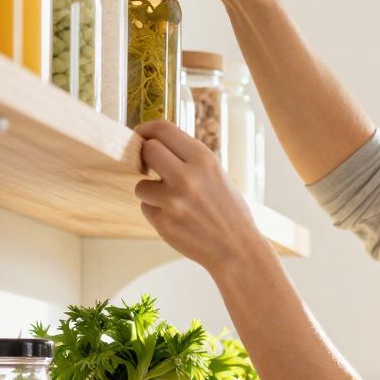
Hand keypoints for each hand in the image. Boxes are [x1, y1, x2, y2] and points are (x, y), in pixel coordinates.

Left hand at [134, 122, 267, 275]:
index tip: (141, 134)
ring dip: (151, 192)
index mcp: (204, 160)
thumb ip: (189, 159)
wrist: (238, 250)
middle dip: (147, 158)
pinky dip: (157, 212)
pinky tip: (178, 219)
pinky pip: (147, 208)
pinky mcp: (163, 223)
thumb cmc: (228, 211)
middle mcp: (187, 177)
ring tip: (174, 202)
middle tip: (152, 167)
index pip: (164, 130)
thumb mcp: (217, 175)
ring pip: (141, 185)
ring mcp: (173, 201)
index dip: (147, 129)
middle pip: (147, 150)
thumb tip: (154, 143)